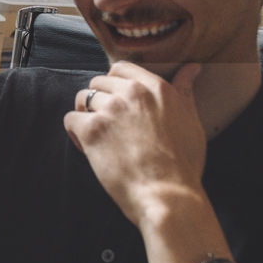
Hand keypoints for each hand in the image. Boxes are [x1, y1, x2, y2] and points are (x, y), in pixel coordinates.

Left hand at [64, 60, 205, 225]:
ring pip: (83, 99)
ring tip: (99, 138)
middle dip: (99, 101)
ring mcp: (110, 110)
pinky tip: (88, 148)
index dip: (113, 84)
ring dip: (87, 116)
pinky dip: (75, 133)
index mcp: (156, 87)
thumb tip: (191, 68)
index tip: (117, 102)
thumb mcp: (191, 121)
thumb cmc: (182, 164)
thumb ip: (185, 91)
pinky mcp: (92, 130)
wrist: (167, 195)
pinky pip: (71, 119)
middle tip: (110, 126)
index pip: (120, 68)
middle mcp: (132, 93)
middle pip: (98, 82)